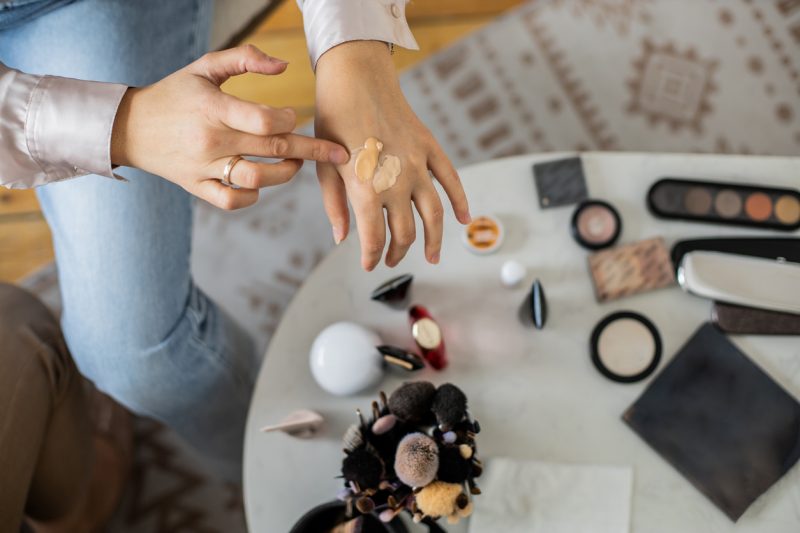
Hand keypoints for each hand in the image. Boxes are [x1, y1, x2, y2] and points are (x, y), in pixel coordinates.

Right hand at [110, 45, 349, 209]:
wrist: (129, 127)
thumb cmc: (174, 93)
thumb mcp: (204, 67)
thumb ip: (245, 58)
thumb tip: (284, 66)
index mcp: (213, 108)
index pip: (265, 121)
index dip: (290, 121)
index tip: (295, 117)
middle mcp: (210, 140)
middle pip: (273, 149)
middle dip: (312, 151)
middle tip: (337, 153)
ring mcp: (203, 167)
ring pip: (257, 180)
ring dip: (285, 174)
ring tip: (295, 164)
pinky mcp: (197, 187)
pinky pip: (232, 201)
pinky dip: (253, 196)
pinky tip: (262, 184)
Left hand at [314, 41, 470, 270]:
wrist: (355, 79)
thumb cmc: (333, 121)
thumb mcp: (325, 168)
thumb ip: (335, 206)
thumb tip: (342, 238)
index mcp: (366, 189)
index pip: (374, 238)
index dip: (371, 257)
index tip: (369, 265)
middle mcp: (396, 181)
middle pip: (406, 231)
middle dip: (398, 251)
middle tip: (392, 259)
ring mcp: (417, 164)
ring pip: (433, 214)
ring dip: (434, 240)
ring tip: (433, 256)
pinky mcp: (429, 148)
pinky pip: (451, 180)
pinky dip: (460, 201)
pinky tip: (464, 219)